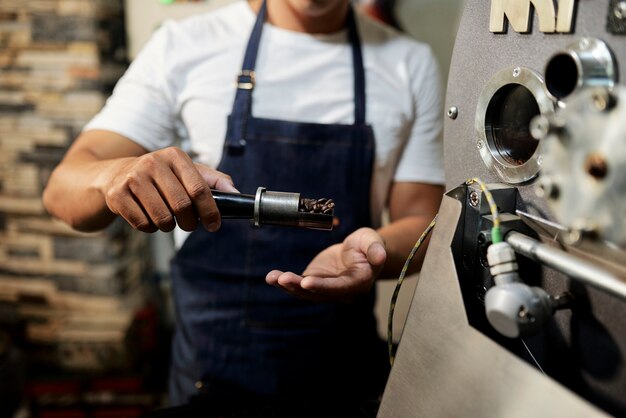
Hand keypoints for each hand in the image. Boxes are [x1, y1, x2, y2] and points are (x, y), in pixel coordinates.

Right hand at [97, 147, 236, 232]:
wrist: (116, 174)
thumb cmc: (161, 176)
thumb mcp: (187, 171)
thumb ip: (214, 181)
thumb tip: (236, 193)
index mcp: (175, 156)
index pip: (199, 189)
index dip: (210, 211)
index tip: (214, 225)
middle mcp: (153, 162)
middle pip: (181, 206)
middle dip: (189, 223)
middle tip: (189, 225)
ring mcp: (132, 177)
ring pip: (162, 218)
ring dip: (169, 227)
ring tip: (167, 220)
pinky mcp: (117, 194)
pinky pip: (142, 223)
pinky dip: (150, 228)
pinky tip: (149, 218)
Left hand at [266, 228, 386, 301]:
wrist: (359, 250)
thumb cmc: (367, 245)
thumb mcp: (373, 241)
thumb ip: (376, 248)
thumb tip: (381, 256)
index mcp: (359, 282)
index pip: (340, 287)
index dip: (323, 286)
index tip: (306, 282)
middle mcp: (342, 291)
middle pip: (319, 293)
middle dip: (300, 287)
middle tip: (283, 279)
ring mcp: (327, 289)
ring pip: (306, 292)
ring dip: (289, 286)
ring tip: (273, 278)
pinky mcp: (315, 283)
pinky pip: (298, 285)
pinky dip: (284, 282)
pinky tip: (271, 277)